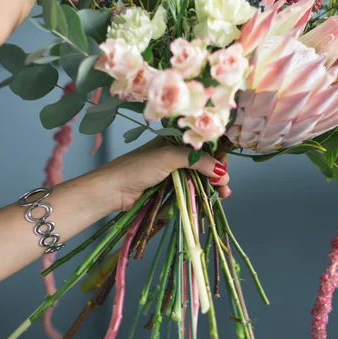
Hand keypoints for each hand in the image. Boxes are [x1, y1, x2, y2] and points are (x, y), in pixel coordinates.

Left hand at [91, 138, 230, 212]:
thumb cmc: (137, 168)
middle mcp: (176, 154)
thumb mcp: (168, 157)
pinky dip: (204, 193)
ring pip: (202, 176)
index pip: (203, 143)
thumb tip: (221, 170)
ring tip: (223, 193)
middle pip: (206, 160)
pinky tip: (214, 198)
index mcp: (175, 140)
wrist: (113, 191)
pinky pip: (193, 189)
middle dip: (218, 170)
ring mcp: (174, 172)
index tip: (224, 164)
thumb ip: (196, 160)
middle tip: (224, 182)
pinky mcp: (171, 188)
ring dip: (215, 184)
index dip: (217, 152)